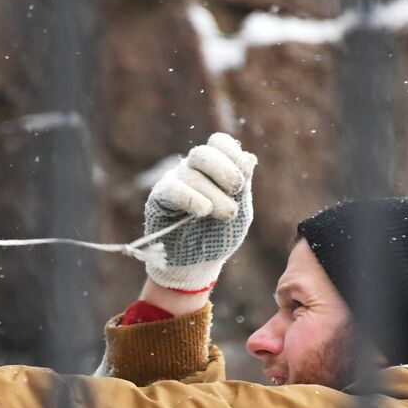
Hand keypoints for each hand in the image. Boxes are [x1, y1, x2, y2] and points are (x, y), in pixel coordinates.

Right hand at [143, 132, 256, 291]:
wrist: (198, 265)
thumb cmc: (219, 236)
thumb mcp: (240, 212)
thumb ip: (243, 187)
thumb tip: (248, 158)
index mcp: (213, 168)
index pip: (219, 143)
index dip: (231, 154)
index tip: (242, 179)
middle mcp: (192, 170)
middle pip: (203, 152)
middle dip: (224, 170)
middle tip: (236, 192)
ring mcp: (174, 183)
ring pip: (190, 173)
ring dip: (213, 194)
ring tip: (225, 215)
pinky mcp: (159, 199)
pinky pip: (171, 188)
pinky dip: (190, 197)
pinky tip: (203, 211)